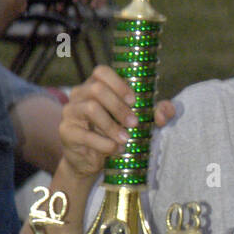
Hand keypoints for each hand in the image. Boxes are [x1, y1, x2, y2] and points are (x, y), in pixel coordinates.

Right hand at [59, 65, 173, 178]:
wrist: (90, 161)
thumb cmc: (114, 135)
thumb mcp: (136, 123)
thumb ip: (154, 114)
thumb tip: (166, 112)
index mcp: (94, 87)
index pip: (101, 72)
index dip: (119, 83)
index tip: (134, 101)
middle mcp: (79, 95)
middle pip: (97, 89)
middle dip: (119, 107)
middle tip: (134, 123)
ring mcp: (70, 112)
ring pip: (90, 108)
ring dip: (112, 125)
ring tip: (126, 139)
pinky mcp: (66, 132)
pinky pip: (85, 135)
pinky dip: (104, 143)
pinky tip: (115, 149)